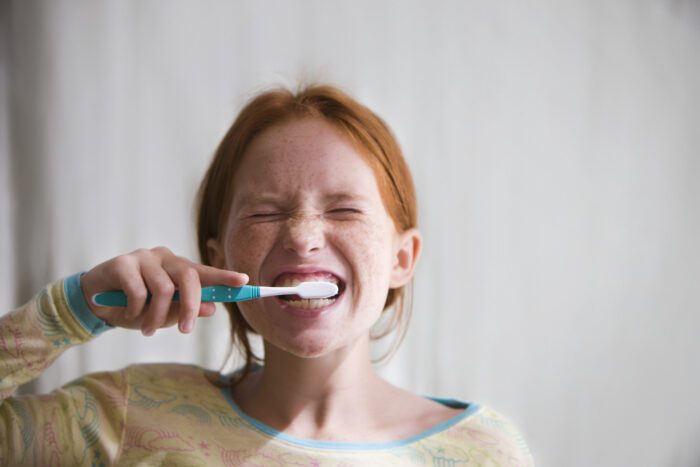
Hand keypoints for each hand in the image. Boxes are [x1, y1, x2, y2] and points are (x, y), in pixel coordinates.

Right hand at [79, 246, 247, 335]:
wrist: (94, 304)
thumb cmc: (135, 308)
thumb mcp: (163, 314)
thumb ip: (186, 310)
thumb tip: (212, 309)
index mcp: (179, 269)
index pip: (205, 272)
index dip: (224, 277)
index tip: (243, 282)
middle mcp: (165, 258)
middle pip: (188, 277)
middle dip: (190, 306)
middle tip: (185, 331)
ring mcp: (144, 257)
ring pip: (163, 288)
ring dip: (155, 316)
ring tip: (147, 330)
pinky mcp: (122, 262)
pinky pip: (138, 290)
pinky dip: (135, 309)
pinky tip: (127, 314)